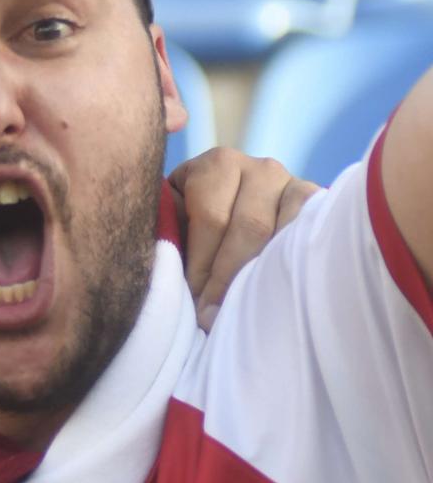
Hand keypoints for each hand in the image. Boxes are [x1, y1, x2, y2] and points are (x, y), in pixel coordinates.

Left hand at [169, 148, 319, 328]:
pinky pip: (311, 231)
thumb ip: (170, 236)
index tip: (195, 304)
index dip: (202, 266)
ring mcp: (293, 184)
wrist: (232, 208)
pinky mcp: (317, 203)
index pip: (212, 219)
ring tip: (247, 308)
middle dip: (229, 277)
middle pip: (250, 227)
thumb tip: (166, 274)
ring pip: (283, 232)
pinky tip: (281, 289)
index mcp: (216, 166)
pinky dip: (295, 261)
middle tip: (215, 316)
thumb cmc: (192, 223)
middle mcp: (259, 168)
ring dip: (264, 273)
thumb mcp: (176, 220)